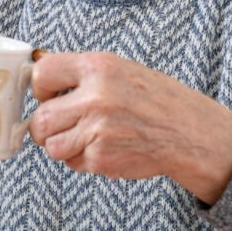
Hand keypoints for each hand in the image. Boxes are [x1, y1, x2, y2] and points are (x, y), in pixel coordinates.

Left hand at [27, 52, 231, 204]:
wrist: (191, 133)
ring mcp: (98, 130)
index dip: (41, 89)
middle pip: (40, 119)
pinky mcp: (102, 158)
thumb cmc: (156, 100)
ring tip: (87, 137)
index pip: (42, 73)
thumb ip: (82, 75)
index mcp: (98, 67)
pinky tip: (106, 148)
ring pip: (51, 146)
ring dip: (63, 146)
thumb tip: (40, 82)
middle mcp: (95, 97)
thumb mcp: (121, 70)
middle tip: (64, 125)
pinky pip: (72, 163)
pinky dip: (83, 160)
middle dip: (46, 126)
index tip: (50, 96)